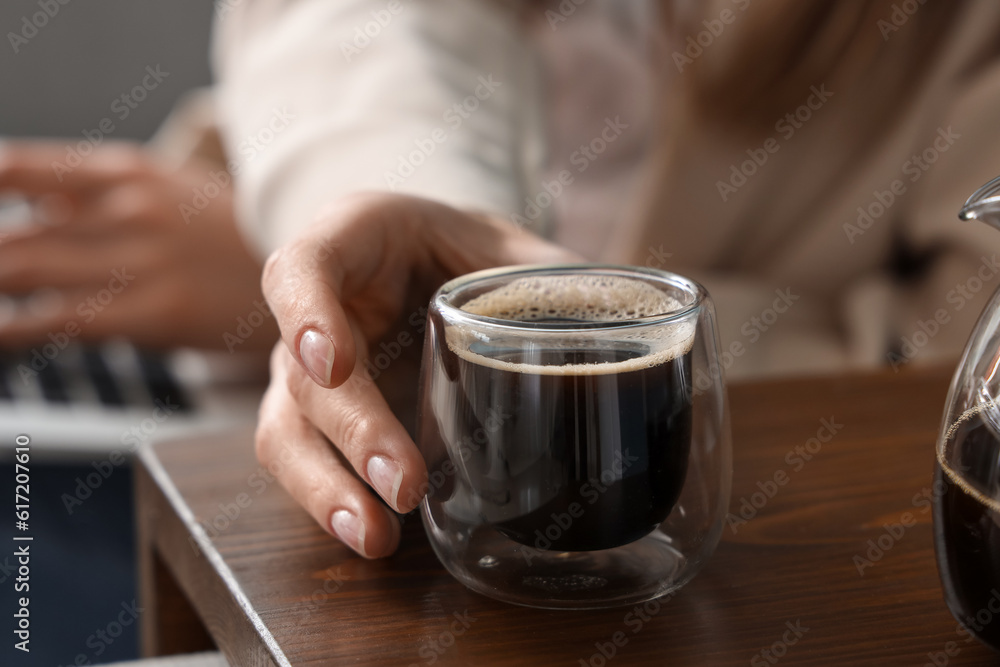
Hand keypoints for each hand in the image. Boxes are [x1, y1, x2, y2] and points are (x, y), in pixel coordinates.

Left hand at [0, 140, 274, 350]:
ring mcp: (143, 261)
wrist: (307, 273)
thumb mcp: (166, 189)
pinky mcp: (156, 312)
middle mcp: (131, 210)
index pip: (17, 169)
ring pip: (26, 271)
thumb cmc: (225, 236)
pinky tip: (1, 335)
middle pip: (12, 235)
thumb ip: (90, 195)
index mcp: (128, 172)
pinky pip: (64, 322)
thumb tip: (19, 200)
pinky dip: (17, 330)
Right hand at [258, 192, 578, 556]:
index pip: (302, 268)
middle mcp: (316, 309)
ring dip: (325, 488)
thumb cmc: (457, 246)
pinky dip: (334, 500)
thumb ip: (548, 273)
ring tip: (376, 537)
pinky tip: (374, 537)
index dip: (307, 314)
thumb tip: (630, 314)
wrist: (424, 259)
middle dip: (352, 430)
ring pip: (286, 429)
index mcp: (352, 242)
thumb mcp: (500, 243)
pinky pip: (305, 461)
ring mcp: (308, 368)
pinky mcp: (319, 417)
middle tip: (404, 483)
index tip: (335, 362)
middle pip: (301, 371)